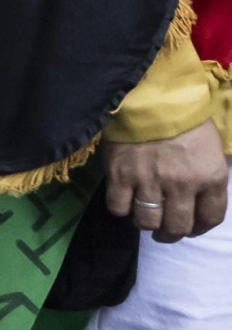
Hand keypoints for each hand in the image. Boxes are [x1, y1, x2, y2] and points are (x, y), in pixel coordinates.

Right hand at [102, 125, 229, 242]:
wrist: (150, 96)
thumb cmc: (185, 121)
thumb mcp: (211, 149)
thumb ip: (208, 178)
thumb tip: (200, 200)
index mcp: (211, 177)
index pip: (211, 218)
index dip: (199, 228)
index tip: (190, 226)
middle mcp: (182, 185)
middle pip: (177, 227)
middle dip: (171, 234)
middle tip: (164, 229)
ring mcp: (149, 181)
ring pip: (147, 222)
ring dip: (146, 223)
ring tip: (143, 214)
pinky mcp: (120, 175)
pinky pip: (119, 208)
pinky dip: (121, 208)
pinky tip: (124, 198)